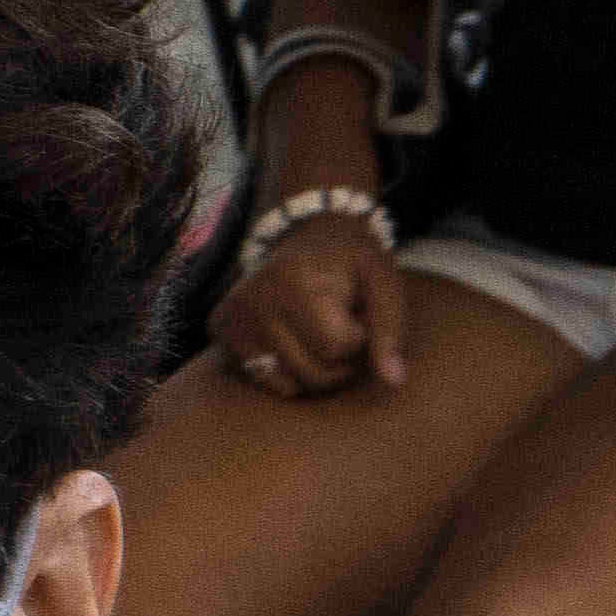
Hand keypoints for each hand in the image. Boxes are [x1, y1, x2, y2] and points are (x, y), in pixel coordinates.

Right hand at [213, 218, 413, 396]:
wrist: (304, 231)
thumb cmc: (350, 260)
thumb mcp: (382, 283)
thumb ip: (390, 330)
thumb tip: (394, 381)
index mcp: (295, 282)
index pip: (337, 347)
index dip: (358, 338)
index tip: (356, 313)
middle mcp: (256, 299)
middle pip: (315, 373)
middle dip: (341, 360)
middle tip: (339, 324)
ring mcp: (233, 316)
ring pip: (292, 384)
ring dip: (317, 369)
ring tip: (318, 331)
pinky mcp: (222, 330)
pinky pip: (268, 382)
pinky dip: (289, 371)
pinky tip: (293, 338)